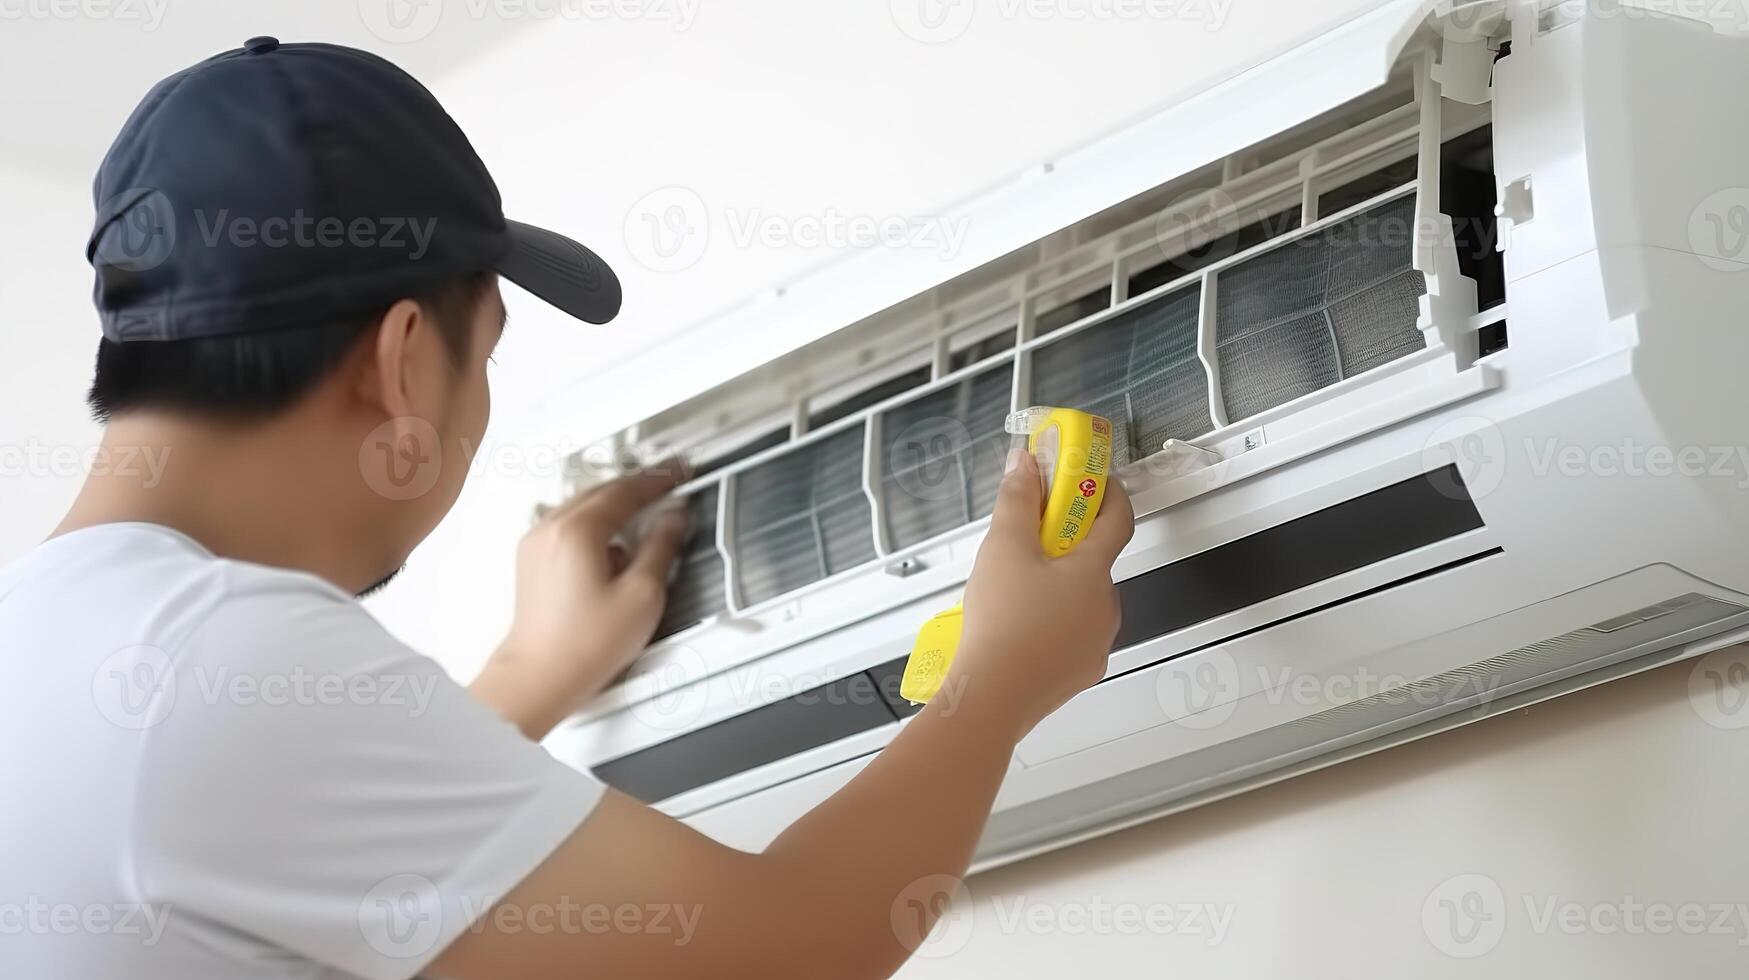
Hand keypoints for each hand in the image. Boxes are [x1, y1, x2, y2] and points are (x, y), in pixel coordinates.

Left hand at [471, 465, 690, 738]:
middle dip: (637, 487)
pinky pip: (566, 524)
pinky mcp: (531, 561)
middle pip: (601, 492)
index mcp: (577, 531)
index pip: (626, 491)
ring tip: (644, 509)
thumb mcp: (642, 595)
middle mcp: (550, 529)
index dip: (659, 480)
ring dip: (615, 503)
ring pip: (582, 506)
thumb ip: (662, 547)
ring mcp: (536, 544)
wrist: (538, 677)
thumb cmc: (584, 646)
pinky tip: (611, 540)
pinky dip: (594, 522)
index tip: (679, 473)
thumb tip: (674, 519)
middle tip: (667, 484)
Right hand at [948, 448, 1133, 733]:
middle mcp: (1106, 607)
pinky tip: (1017, 628)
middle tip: (1028, 539)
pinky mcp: (1079, 672)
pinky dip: (1051, 624)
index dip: (1106, 492)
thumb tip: (1024, 465)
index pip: (1118, 518)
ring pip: (1081, 601)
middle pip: (1094, 562)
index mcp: (1094, 571)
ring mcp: (1096, 643)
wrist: (993, 695)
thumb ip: (1017, 500)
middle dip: (1066, 545)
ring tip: (1012, 590)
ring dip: (1057, 587)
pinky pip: (1071, 635)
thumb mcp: (1004, 547)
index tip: (1087, 480)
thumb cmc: (1003, 621)